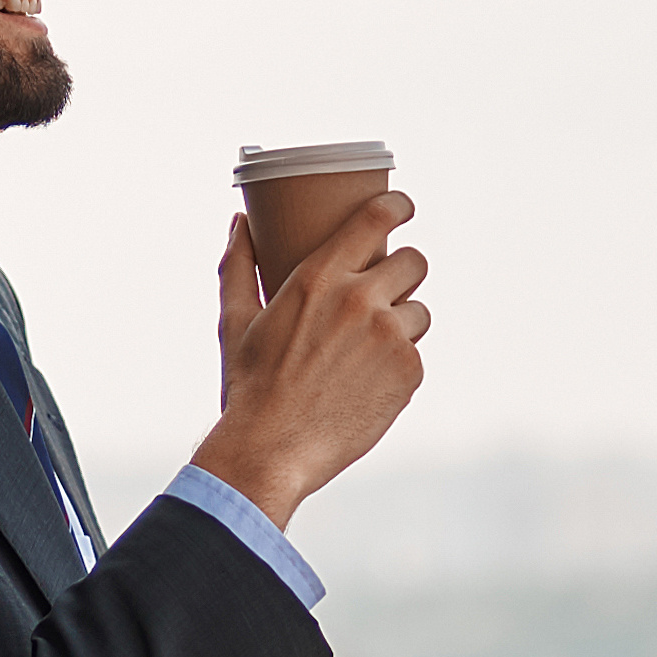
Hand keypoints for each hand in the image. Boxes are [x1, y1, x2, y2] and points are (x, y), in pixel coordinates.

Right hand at [191, 188, 426, 527]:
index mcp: (319, 278)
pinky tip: (369, 383)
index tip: (403, 208)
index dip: (399, 206)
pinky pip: (416, 355)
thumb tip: (239, 224)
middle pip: (415, 261)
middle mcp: (361, 300)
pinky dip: (398, 366)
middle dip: (404, 271)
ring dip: (402, 323)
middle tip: (388, 289)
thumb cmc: (248, 386)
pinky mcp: (408, 374)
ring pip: (420, 311)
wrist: (270, 450)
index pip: (378, 218)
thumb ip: (239, 265)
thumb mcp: (236, 321)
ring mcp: (390, 337)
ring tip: (370, 349)